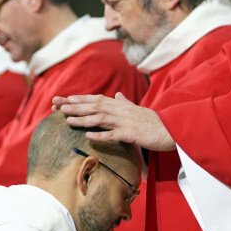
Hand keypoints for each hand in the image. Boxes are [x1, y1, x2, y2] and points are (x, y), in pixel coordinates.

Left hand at [53, 93, 175, 150]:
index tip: (64, 99)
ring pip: (100, 118)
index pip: (96, 99)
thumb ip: (126, 102)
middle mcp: (121, 110)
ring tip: (67, 119)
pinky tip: (88, 136)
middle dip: (75, 106)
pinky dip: (101, 135)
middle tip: (57, 106)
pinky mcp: (132, 134)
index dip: (79, 99)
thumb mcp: (138, 110)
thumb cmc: (154, 122)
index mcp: (121, 105)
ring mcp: (126, 122)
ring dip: (83, 118)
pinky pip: (114, 135)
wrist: (172, 129)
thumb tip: (118, 94)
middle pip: (94, 106)